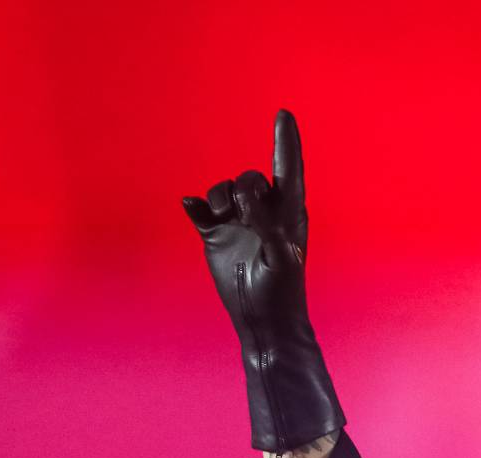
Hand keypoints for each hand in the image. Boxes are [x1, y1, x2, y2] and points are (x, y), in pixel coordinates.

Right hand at [180, 108, 344, 451]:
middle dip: (242, 187)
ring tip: (223, 220)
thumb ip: (266, 220)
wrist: (261, 321)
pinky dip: (195, 206)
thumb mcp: (280, 254)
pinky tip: (191, 208)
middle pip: (249, 178)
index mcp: (289, 213)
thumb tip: (246, 195)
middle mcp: (264, 213)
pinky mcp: (216, 235)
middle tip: (242, 213)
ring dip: (218, 198)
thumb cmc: (281, 290)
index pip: (288, 169)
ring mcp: (239, 223)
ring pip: (223, 191)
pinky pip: (200, 210)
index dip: (285, 141)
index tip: (284, 113)